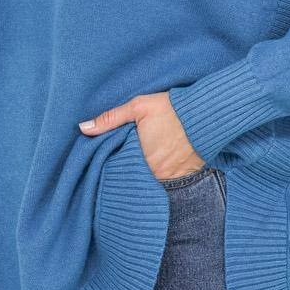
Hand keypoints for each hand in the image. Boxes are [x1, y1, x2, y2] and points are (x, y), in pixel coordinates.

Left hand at [78, 91, 203, 181]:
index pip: (118, 172)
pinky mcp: (185, 176)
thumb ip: (110, 119)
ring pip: (150, 182)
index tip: (105, 165)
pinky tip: (156, 167)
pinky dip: (160, 177)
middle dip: (126, 174)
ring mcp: (172, 178)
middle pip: (134, 179)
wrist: (206, 113)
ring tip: (136, 167)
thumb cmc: (170, 108)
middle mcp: (156, 174)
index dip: (110, 169)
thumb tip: (83, 128)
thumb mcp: (138, 106)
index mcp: (141, 159)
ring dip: (142, 176)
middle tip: (120, 166)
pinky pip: (167, 183)